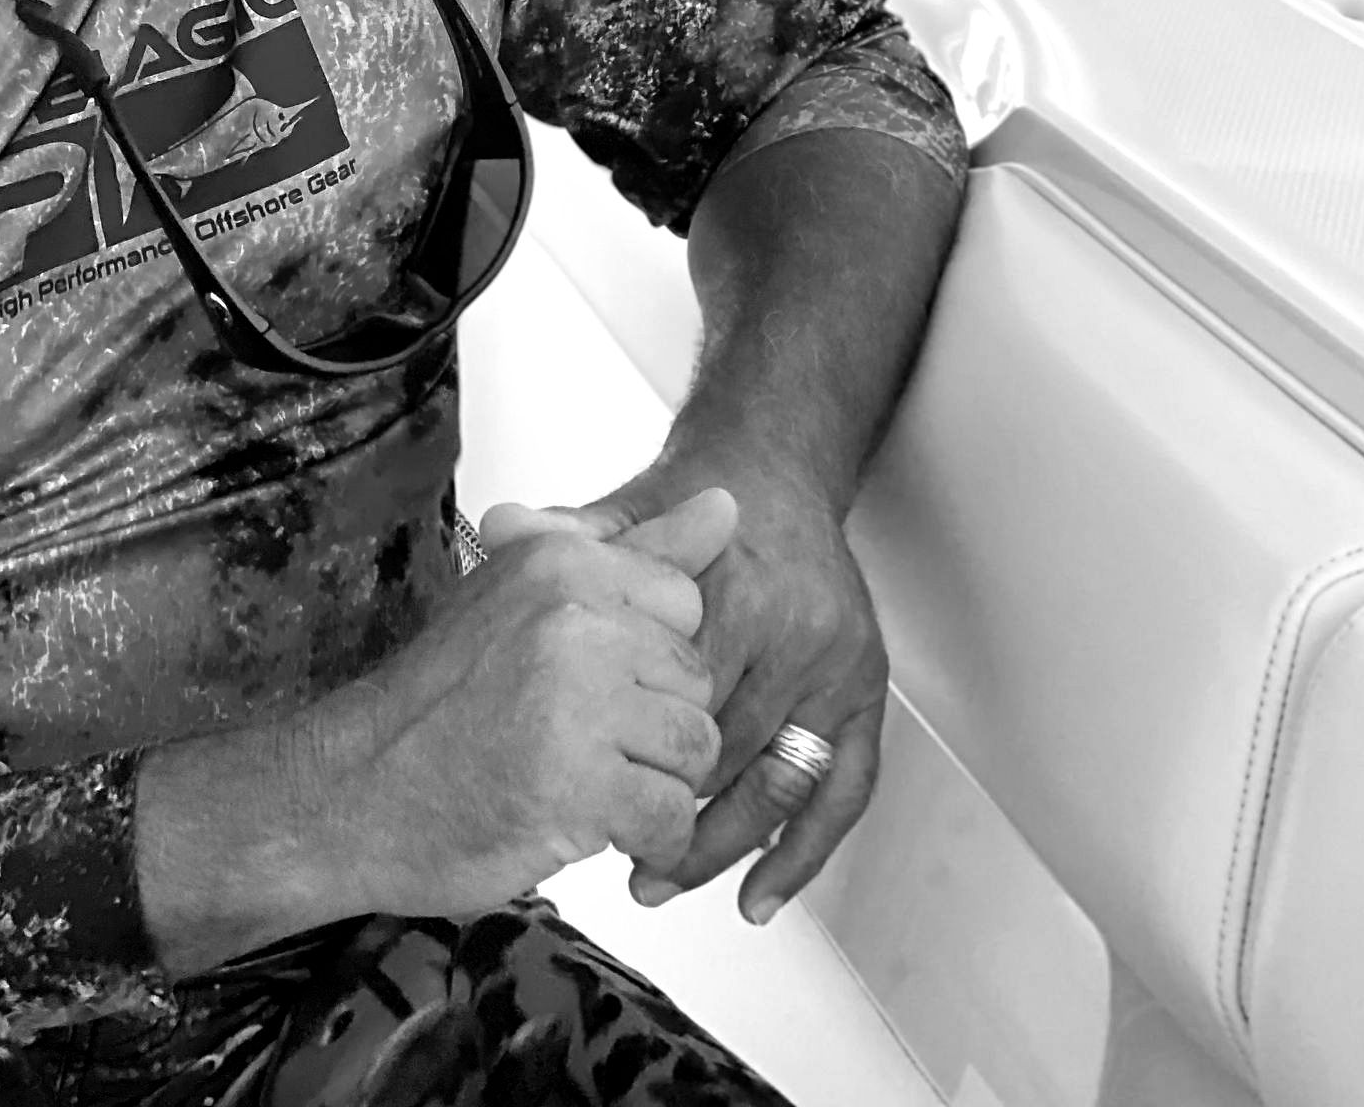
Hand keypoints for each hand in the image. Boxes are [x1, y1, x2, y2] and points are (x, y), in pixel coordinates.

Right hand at [139, 487, 736, 968]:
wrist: (347, 794)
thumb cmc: (441, 703)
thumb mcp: (528, 599)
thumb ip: (638, 552)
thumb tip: (727, 503)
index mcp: (565, 561)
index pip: (684, 605)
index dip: (649, 663)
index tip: (592, 688)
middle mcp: (576, 615)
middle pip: (696, 680)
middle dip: (653, 729)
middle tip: (578, 747)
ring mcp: (577, 699)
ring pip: (695, 747)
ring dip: (653, 785)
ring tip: (585, 788)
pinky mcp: (579, 784)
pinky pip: (671, 814)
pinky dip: (645, 840)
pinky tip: (591, 829)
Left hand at [564, 460, 888, 923]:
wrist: (775, 466)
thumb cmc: (691, 499)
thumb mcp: (624, 510)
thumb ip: (569, 531)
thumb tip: (500, 524)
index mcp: (741, 589)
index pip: (680, 702)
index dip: (631, 756)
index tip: (582, 795)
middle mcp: (798, 631)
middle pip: (726, 754)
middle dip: (670, 813)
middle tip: (615, 856)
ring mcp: (837, 665)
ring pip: (779, 782)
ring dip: (722, 846)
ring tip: (660, 878)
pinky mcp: (863, 689)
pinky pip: (844, 787)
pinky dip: (804, 852)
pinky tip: (758, 897)